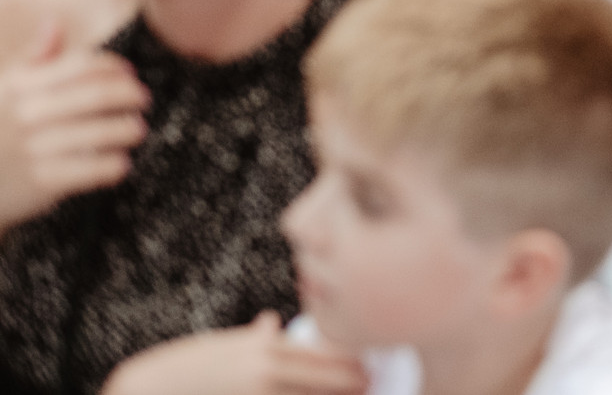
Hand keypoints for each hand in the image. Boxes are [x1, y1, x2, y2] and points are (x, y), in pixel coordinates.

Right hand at [0, 20, 149, 231]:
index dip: (115, 68)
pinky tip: (120, 163)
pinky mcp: (43, 182)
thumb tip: (54, 21)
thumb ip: (34, 59)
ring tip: (136, 130)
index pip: (84, 65)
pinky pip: (97, 169)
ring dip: (131, 129)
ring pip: (106, 132)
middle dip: (132, 95)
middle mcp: (29, 113)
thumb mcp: (4, 91)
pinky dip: (116, 165)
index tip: (129, 74)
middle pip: (101, 94)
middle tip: (144, 100)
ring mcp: (35, 148)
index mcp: (22, 86)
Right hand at [102, 313, 367, 394]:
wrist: (145, 391)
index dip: (355, 365)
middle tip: (369, 386)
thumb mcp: (222, 346)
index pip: (329, 355)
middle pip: (332, 383)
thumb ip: (254, 338)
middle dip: (354, 387)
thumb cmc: (185, 368)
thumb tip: (271, 322)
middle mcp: (267, 373)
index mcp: (267, 348)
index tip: (368, 369)